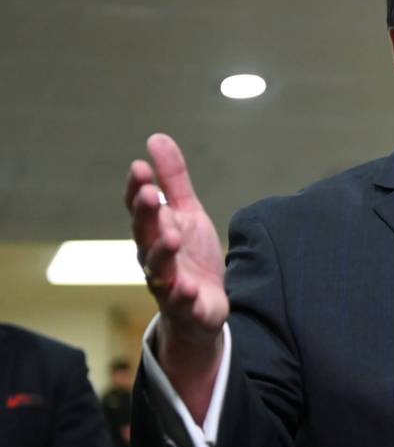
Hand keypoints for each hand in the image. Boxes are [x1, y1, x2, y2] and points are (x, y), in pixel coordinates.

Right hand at [125, 133, 228, 331]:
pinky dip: (183, 296)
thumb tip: (156, 138)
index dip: (138, 190)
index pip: (140, 209)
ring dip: (163, 253)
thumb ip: (173, 180)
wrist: (203, 306)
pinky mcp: (186, 308)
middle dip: (146, 216)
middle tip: (149, 195)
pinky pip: (181, 303)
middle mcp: (154, 257)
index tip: (140, 168)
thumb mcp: (187, 214)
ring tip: (171, 238)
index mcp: (154, 232)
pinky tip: (189, 288)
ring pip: (159, 269)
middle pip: (145, 235)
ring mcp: (168, 284)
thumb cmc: (191, 256)